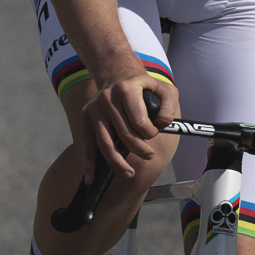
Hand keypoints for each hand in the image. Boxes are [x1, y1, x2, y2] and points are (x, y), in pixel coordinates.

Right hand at [81, 67, 180, 183]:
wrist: (117, 75)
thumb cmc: (144, 87)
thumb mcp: (164, 89)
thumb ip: (168, 107)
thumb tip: (162, 126)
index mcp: (127, 90)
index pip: (139, 122)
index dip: (150, 134)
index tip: (153, 134)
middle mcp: (107, 99)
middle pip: (123, 135)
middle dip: (139, 150)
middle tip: (148, 156)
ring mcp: (94, 110)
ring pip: (105, 144)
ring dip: (117, 163)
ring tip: (129, 174)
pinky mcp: (86, 118)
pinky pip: (87, 145)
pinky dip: (89, 164)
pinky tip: (90, 179)